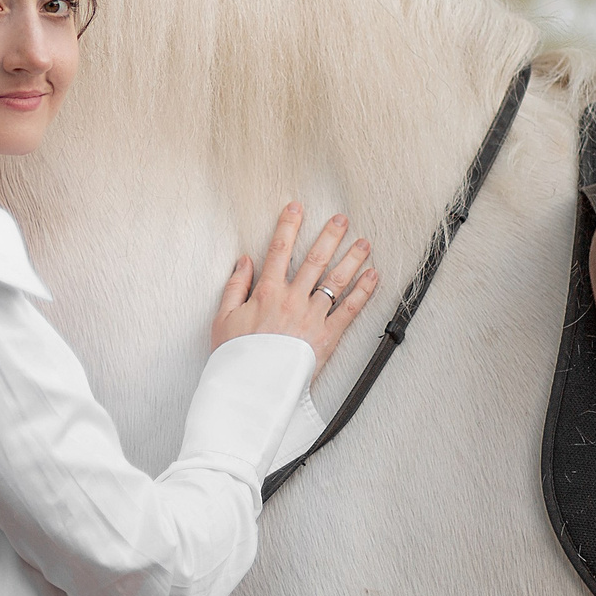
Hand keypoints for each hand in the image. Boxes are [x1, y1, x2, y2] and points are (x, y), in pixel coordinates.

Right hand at [211, 203, 377, 377]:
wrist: (251, 387)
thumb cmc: (236, 356)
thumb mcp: (223, 318)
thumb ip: (234, 286)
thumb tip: (243, 261)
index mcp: (266, 292)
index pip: (279, 250)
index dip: (288, 225)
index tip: (296, 208)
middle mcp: (292, 299)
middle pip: (314, 259)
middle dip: (329, 236)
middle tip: (341, 219)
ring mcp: (312, 316)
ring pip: (336, 280)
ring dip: (352, 258)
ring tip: (364, 242)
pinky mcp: (327, 336)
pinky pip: (349, 310)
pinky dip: (363, 291)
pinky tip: (373, 276)